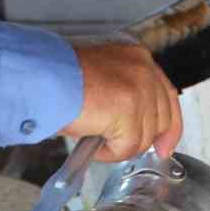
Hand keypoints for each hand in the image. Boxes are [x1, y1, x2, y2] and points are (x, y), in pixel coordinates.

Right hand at [63, 42, 182, 161]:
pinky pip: (126, 147)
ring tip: (93, 135)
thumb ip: (126, 95)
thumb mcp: (102, 79)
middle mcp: (143, 70)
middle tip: (117, 146)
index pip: (167, 96)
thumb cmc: (58, 77)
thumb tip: (136, 125)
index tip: (164, 146)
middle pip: (161, 120)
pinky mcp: (129, 110)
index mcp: (138, 58)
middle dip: (141, 140)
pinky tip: (91, 138)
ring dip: (118, 145)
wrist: (40, 76)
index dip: (169, 127)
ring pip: (143, 138)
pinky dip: (108, 152)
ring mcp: (139, 89)